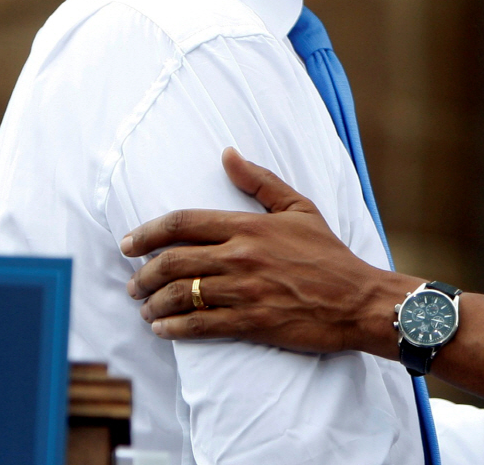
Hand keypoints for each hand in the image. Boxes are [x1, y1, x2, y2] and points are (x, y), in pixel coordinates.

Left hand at [121, 148, 413, 355]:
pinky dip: (173, 328)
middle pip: (172, 261)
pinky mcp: (251, 323)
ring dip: (153, 303)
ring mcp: (244, 292)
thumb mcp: (300, 208)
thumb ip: (260, 181)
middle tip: (133, 283)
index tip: (127, 243)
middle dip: (142, 274)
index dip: (146, 233)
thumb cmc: (329, 254)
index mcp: (249, 227)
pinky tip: (162, 329)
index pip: (183, 223)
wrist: (357, 298)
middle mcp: (240, 257)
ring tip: (145, 307)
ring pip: (180, 295)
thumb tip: (228, 154)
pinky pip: (199, 326)